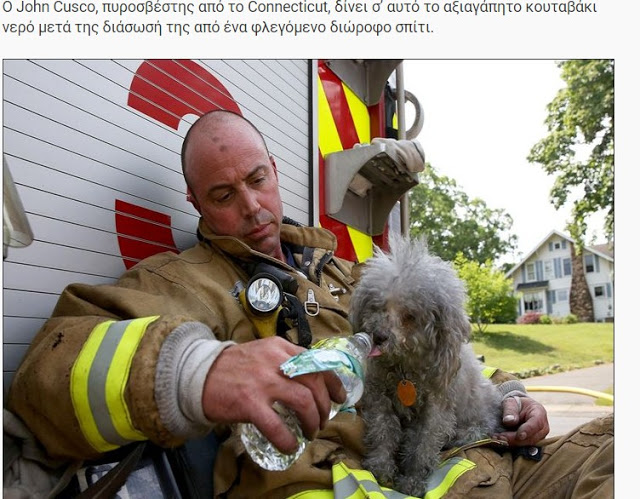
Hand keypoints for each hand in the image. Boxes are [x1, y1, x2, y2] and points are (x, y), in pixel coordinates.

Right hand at [201, 336, 345, 453]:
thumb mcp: (263, 352)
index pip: (317, 363)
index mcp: (281, 347)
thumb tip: (312, 382)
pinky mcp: (250, 403)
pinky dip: (288, 440)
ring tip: (309, 432)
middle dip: (323, 407)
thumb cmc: (235, 366)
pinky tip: (289, 445)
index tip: (339, 397)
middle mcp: (275, 361)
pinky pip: (277, 426)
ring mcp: (263, 381)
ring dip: (312, 422)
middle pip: (314, 384)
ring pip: (303, 402)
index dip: (333, 382)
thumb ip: (285, 360)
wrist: (200, 374)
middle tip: (321, 421)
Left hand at [493, 395, 549, 445]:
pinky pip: (523, 448)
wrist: (518, 410)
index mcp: (539, 413)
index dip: (528, 430)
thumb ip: (510, 410)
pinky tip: (500, 442)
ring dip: (512, 444)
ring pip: (527, 445)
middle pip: (532, 437)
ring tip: (497, 439)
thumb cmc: (515, 404)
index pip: (536, 423)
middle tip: (500, 438)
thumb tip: (509, 421)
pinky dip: (511, 446)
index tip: (519, 436)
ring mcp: (538, 437)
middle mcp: (542, 428)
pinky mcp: (531, 444)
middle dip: (515, 439)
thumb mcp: (510, 402)